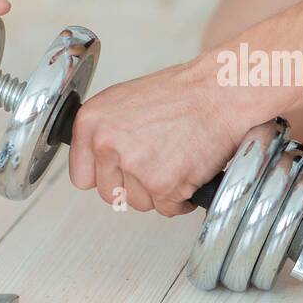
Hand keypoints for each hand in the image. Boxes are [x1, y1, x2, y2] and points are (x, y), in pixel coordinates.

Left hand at [68, 61, 250, 216]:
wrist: (221, 93)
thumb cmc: (183, 94)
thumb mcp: (127, 102)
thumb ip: (106, 134)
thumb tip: (100, 163)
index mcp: (91, 121)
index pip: (81, 176)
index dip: (106, 175)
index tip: (122, 171)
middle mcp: (107, 144)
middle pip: (110, 194)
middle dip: (135, 185)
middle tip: (158, 161)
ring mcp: (135, 166)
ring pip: (139, 203)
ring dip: (160, 192)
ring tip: (176, 160)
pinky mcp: (163, 185)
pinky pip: (168, 209)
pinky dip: (182, 198)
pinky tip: (189, 171)